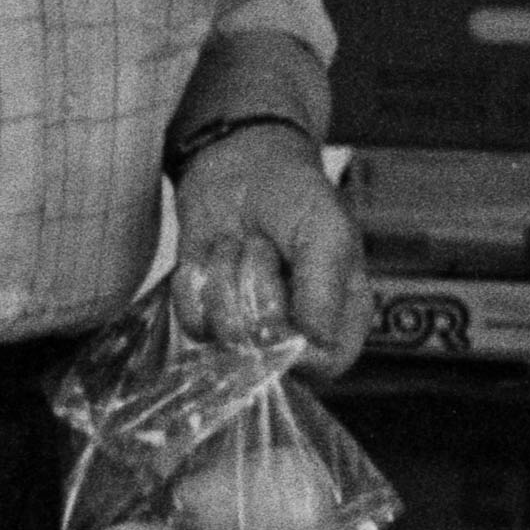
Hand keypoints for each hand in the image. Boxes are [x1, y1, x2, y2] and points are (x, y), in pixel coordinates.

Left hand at [169, 127, 366, 370]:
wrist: (238, 165)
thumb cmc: (295, 195)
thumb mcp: (325, 231)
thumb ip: (324, 286)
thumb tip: (316, 341)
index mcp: (340, 314)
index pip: (326, 365)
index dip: (301, 351)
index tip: (284, 312)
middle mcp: (295, 328)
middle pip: (267, 348)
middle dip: (258, 286)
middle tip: (264, 246)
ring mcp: (247, 323)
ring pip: (224, 332)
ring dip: (226, 275)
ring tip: (241, 244)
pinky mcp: (206, 311)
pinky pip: (190, 318)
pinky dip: (195, 279)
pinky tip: (212, 253)